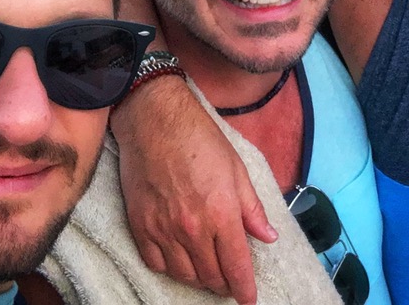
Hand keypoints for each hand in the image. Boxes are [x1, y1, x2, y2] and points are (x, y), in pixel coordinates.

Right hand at [112, 74, 277, 304]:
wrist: (155, 121)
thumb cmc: (200, 139)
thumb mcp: (237, 169)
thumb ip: (252, 209)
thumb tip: (268, 237)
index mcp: (222, 213)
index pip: (236, 266)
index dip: (244, 289)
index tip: (248, 300)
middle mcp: (192, 228)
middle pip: (210, 276)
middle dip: (224, 284)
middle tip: (230, 280)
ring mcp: (163, 229)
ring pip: (184, 275)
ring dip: (199, 279)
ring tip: (207, 272)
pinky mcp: (140, 226)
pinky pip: (156, 263)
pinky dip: (170, 269)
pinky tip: (180, 260)